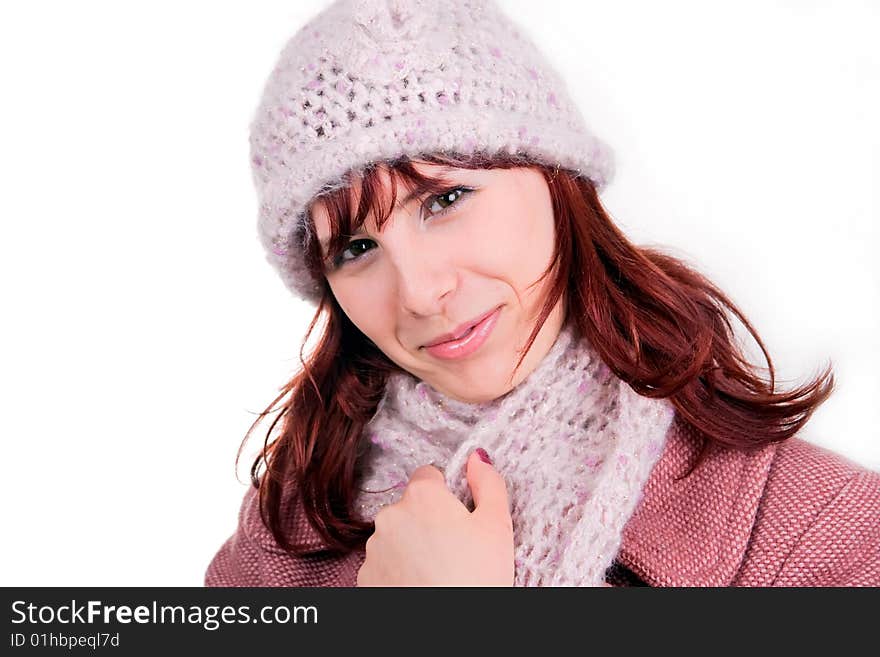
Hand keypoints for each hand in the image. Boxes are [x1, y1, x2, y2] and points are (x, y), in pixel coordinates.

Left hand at [356, 449, 514, 585]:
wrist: (450, 633)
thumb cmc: (477, 579)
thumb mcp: (497, 526)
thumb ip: (489, 483)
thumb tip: (477, 457)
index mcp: (423, 496)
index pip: (429, 475)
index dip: (446, 494)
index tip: (458, 517)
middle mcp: (391, 515)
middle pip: (411, 506)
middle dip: (428, 521)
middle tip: (454, 549)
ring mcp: (375, 547)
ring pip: (395, 536)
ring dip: (411, 546)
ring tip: (438, 571)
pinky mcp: (366, 576)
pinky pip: (384, 563)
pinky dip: (398, 571)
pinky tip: (420, 585)